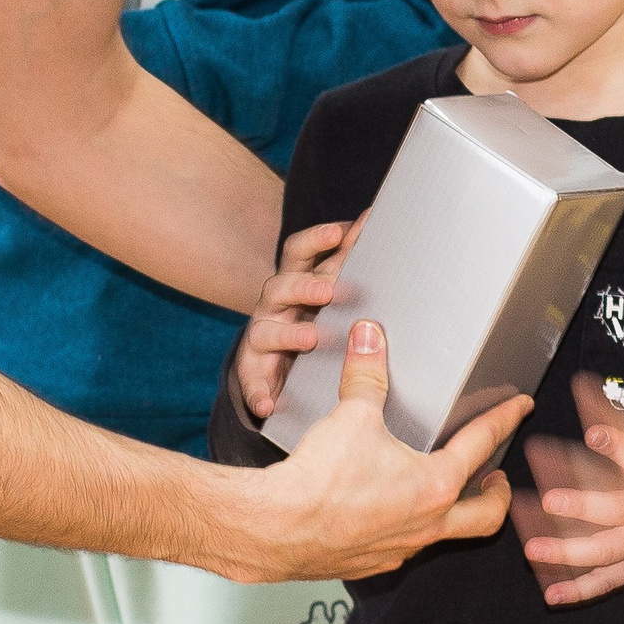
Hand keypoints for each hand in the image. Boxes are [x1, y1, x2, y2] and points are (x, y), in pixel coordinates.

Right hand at [220, 319, 522, 582]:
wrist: (276, 528)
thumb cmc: (319, 481)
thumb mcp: (352, 415)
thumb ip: (367, 375)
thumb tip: (370, 338)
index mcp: (435, 483)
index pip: (482, 444)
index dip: (505, 419)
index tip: (520, 409)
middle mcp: (426, 523)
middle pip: (484, 515)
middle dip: (496, 495)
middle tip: (498, 479)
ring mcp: (399, 547)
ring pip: (441, 534)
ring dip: (449, 514)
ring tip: (441, 494)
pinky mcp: (368, 563)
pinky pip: (401, 548)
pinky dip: (407, 530)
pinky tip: (389, 516)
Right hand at [233, 216, 363, 423]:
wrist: (278, 364)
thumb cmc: (311, 315)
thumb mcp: (327, 288)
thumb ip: (346, 258)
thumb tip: (371, 219)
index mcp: (295, 281)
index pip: (298, 252)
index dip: (316, 240)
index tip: (338, 232)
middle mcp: (275, 306)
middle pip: (281, 286)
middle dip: (305, 287)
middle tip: (330, 292)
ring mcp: (262, 338)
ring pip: (266, 331)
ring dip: (289, 334)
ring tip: (311, 339)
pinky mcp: (254, 373)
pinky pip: (253, 382)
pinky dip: (259, 392)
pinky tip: (269, 404)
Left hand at [516, 329, 623, 605]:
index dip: (616, 441)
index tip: (591, 429)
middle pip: (617, 509)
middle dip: (582, 505)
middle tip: (546, 498)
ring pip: (606, 550)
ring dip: (568, 552)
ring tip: (530, 549)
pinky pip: (608, 580)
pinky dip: (581, 590)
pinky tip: (550, 595)